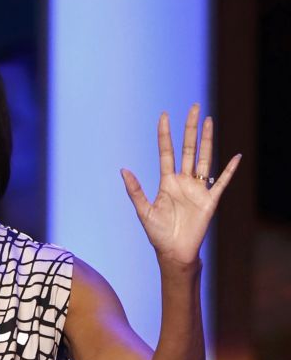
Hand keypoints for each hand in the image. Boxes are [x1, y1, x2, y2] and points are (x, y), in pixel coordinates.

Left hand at [121, 104, 240, 266]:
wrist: (173, 252)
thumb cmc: (157, 233)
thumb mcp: (143, 210)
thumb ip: (135, 190)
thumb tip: (123, 170)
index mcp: (167, 182)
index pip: (167, 152)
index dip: (165, 134)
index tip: (164, 115)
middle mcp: (183, 181)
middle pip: (188, 149)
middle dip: (190, 128)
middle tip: (194, 107)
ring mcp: (198, 189)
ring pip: (204, 158)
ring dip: (207, 140)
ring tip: (209, 120)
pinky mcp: (210, 200)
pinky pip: (222, 182)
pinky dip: (229, 170)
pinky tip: (235, 157)